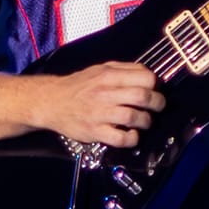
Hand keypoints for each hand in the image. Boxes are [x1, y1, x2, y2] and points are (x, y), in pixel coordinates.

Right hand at [31, 61, 165, 149]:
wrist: (51, 101)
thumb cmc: (78, 86)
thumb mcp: (100, 69)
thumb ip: (124, 69)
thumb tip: (148, 74)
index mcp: (108, 76)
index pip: (145, 77)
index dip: (155, 85)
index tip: (154, 89)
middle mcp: (105, 93)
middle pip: (143, 97)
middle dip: (157, 103)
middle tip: (157, 107)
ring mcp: (99, 113)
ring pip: (134, 117)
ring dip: (146, 121)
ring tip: (144, 121)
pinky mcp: (94, 131)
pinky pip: (120, 138)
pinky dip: (132, 139)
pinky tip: (132, 135)